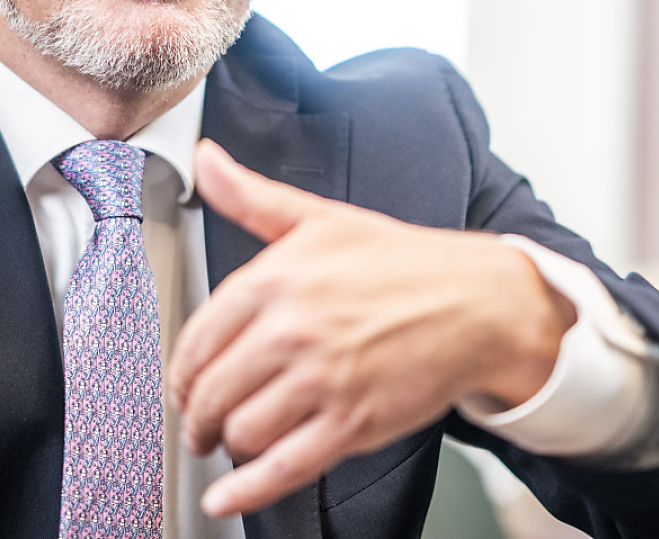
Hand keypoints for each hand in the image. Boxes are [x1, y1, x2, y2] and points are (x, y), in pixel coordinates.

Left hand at [168, 140, 575, 517]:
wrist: (476, 302)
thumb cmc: (400, 263)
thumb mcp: (320, 219)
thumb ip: (251, 197)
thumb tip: (205, 160)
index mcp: (276, 278)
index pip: (197, 339)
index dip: (181, 371)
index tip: (183, 384)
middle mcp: (292, 330)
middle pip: (211, 391)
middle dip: (197, 415)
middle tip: (199, 422)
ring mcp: (322, 380)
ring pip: (241, 431)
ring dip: (225, 445)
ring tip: (227, 442)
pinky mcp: (352, 423)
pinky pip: (283, 467)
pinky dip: (246, 491)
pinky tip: (226, 498)